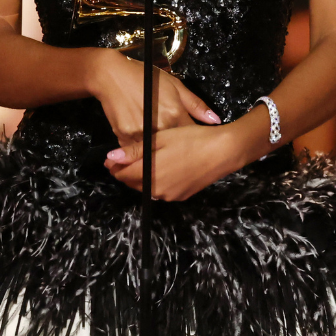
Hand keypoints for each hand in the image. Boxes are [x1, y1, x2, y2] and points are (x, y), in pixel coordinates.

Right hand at [88, 49, 220, 148]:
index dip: (193, 138)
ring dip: (156, 149)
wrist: (111, 76)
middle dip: (175, 146)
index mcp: (175, 113)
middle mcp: (160, 125)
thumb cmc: (146, 78)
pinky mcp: (124, 136)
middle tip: (171, 140)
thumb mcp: (175, 85)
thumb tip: (215, 121)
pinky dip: (139, 147)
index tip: (193, 139)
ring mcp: (141, 132)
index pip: (191, 134)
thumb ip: (195, 105)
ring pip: (154, 150)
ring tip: (156, 141)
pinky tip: (140, 139)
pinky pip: (136, 149)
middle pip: (173, 145)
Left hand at [106, 123, 246, 200]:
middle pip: (132, 183)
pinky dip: (158, 181)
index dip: (115, 165)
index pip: (120, 174)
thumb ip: (134, 151)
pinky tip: (168, 167)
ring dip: (143, 177)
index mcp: (147, 174)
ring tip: (152, 160)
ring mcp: (169, 196)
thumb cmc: (192, 139)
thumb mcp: (161, 139)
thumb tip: (111, 158)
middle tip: (132, 156)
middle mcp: (155, 190)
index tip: (115, 156)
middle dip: (128, 171)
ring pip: (147, 188)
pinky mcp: (182, 196)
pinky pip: (161, 190)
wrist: (225, 151)